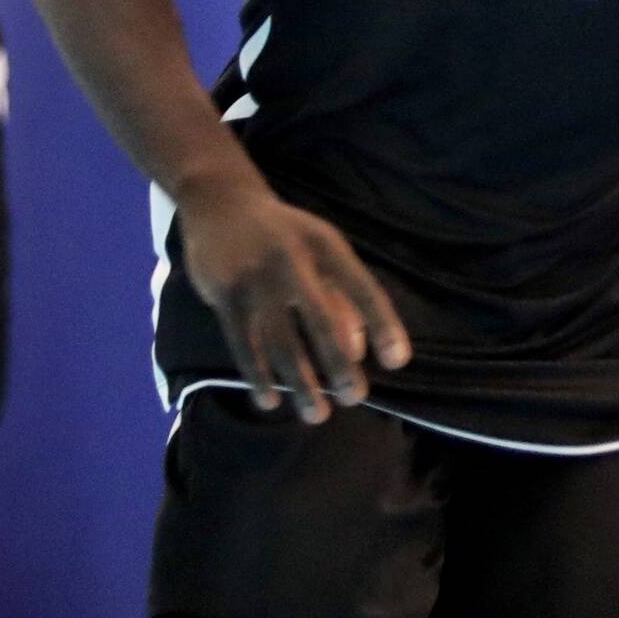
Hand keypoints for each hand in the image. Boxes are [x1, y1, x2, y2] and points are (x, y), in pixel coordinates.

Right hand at [180, 169, 409, 419]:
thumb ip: (343, 296)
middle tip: (355, 398)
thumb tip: (360, 351)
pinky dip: (258, 376)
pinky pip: (244, 344)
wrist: (219, 203)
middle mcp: (292, 260)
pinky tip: (270, 400)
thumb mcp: (320, 250)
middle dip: (340, 365)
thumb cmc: (283, 235)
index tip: (399, 362)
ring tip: (317, 414)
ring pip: (281, 342)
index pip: (363, 289)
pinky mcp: (224, 293)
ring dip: (301, 383)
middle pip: (322, 321)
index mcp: (326, 246)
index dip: (383, 326)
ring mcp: (255, 277)